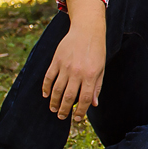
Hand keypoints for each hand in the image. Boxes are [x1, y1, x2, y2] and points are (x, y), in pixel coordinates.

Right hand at [42, 0, 107, 120]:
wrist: (87, 30)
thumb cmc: (97, 50)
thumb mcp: (101, 68)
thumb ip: (97, 87)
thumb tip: (93, 104)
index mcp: (91, 75)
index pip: (85, 99)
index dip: (80, 112)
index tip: (76, 119)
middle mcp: (77, 72)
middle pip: (69, 97)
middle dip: (65, 110)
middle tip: (62, 117)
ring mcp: (65, 66)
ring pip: (57, 89)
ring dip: (54, 102)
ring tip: (54, 109)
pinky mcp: (56, 60)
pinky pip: (49, 77)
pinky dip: (46, 87)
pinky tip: (45, 95)